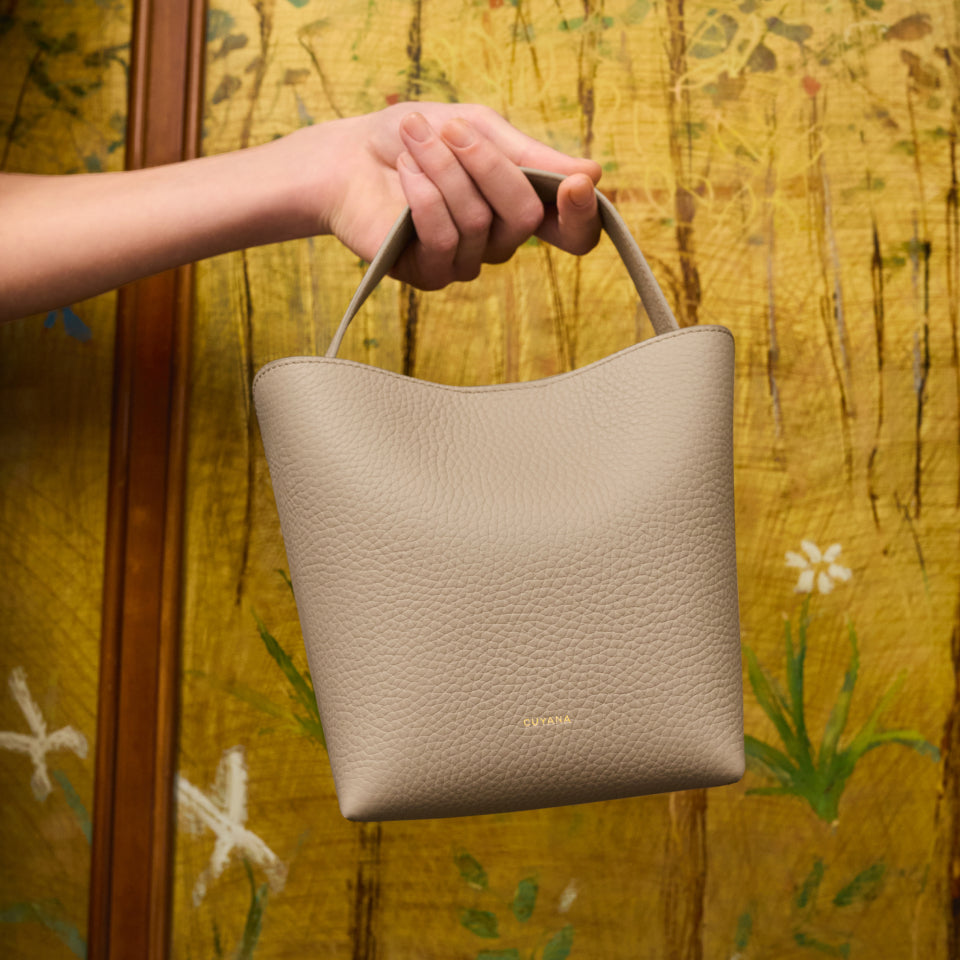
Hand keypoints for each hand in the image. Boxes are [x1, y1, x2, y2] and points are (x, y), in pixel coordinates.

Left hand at [316, 102, 602, 289]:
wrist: (347, 155)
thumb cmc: (414, 138)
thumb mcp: (477, 127)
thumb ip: (529, 154)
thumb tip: (593, 175)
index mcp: (520, 205)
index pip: (574, 234)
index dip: (582, 216)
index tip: (575, 184)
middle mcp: (500, 242)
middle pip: (525, 217)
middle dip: (487, 163)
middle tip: (451, 128)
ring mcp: (466, 262)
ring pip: (479, 222)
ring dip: (445, 169)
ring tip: (413, 138)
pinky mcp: (429, 275)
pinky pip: (443, 237)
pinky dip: (424, 195)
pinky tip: (405, 170)